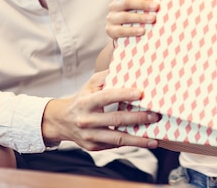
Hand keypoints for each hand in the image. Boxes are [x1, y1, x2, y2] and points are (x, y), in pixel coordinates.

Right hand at [42, 70, 159, 150]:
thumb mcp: (91, 84)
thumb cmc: (83, 99)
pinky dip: (130, 143)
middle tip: (155, 116)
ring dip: (137, 139)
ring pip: (117, 139)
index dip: (124, 94)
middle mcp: (86, 120)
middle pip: (116, 119)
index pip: (107, 97)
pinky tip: (144, 142)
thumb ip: (107, 76)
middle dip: (138, 118)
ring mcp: (89, 135)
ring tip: (154, 140)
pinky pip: (114, 145)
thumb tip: (129, 69)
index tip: (140, 93)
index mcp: (86, 102)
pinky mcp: (93, 146)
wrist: (62, 121)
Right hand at [105, 0, 158, 39]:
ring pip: (125, 16)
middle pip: (127, 2)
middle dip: (143, 4)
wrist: (124, 34)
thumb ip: (144, 2)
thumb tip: (158, 3)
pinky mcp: (110, 30)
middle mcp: (113, 6)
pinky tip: (142, 31)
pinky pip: (121, 31)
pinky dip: (132, 31)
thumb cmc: (136, 15)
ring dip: (140, 17)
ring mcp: (111, 18)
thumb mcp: (138, 7)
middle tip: (156, 7)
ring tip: (152, 19)